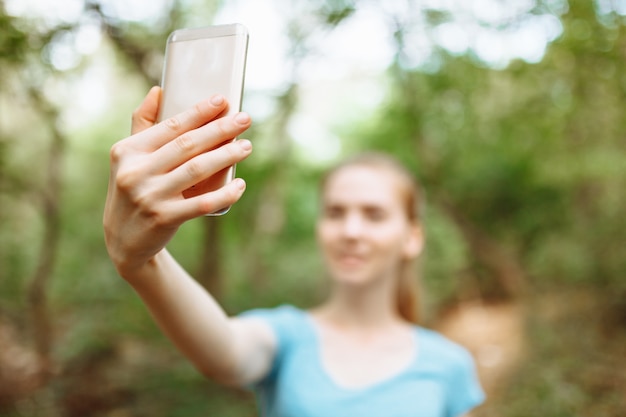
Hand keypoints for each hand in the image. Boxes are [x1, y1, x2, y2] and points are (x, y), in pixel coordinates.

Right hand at [103, 87, 251, 276]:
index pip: (170, 126)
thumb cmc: (134, 189)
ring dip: (226, 156)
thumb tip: (159, 90)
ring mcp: (149, 196)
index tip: (223, 101)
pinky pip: (202, 203)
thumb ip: (143, 124)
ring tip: (247, 146)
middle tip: (245, 119)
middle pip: (187, 145)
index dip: (199, 112)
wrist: (123, 239)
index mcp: (127, 151)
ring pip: (197, 170)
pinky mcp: (164, 218)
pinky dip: (225, 194)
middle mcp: (135, 171)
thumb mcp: (129, 158)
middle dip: (220, 130)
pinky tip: (241, 185)